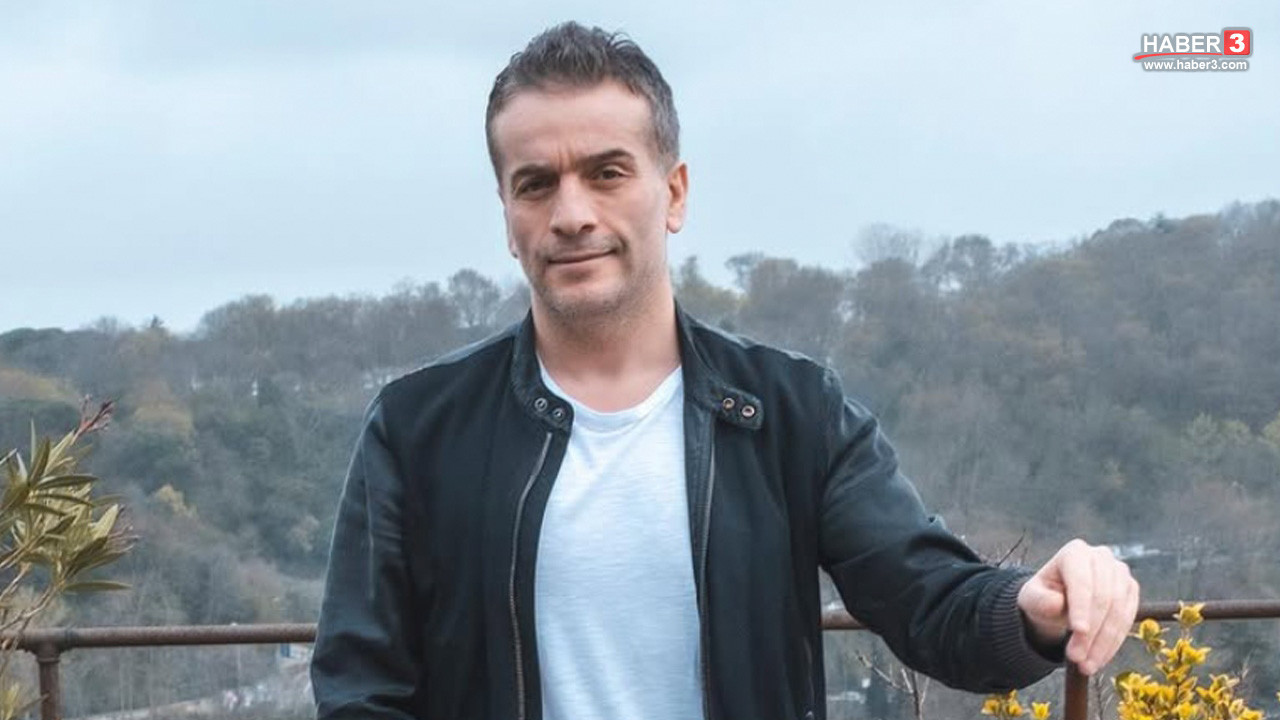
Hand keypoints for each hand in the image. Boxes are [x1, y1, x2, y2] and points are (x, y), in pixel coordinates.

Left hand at [1016, 539, 1139, 674]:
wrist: (1059, 602)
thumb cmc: (1044, 596)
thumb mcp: (1031, 598)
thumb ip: (1039, 600)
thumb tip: (1057, 604)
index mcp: (1075, 553)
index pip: (1082, 581)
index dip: (1082, 607)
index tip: (1079, 631)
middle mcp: (1101, 557)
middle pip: (1103, 597)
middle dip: (1091, 632)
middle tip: (1077, 657)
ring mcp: (1120, 573)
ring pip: (1119, 610)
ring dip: (1104, 642)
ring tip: (1087, 665)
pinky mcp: (1131, 590)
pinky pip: (1128, 619)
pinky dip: (1114, 642)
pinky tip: (1100, 658)